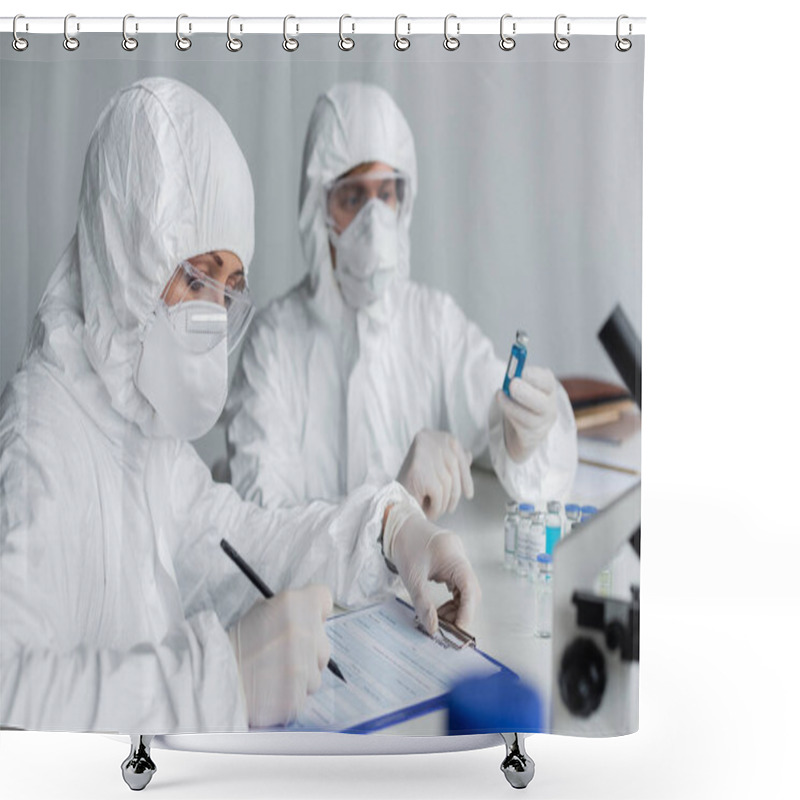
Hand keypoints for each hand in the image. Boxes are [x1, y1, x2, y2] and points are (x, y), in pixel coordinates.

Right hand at [227, 585, 331, 727]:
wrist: (214, 682)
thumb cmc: (237, 646)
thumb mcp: (260, 612)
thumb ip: (291, 610)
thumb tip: (311, 613)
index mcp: (294, 604)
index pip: (325, 598)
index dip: (316, 611)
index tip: (308, 621)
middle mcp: (304, 632)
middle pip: (324, 642)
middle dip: (309, 650)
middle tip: (283, 655)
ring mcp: (303, 667)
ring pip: (316, 673)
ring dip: (301, 676)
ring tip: (273, 674)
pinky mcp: (297, 696)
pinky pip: (303, 696)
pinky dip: (290, 695)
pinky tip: (271, 690)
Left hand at [382, 503, 480, 634]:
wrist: (400, 525)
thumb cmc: (405, 546)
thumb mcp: (412, 577)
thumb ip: (423, 604)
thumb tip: (433, 628)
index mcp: (454, 557)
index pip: (469, 588)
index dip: (467, 612)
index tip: (458, 630)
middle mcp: (461, 557)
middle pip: (471, 590)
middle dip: (462, 611)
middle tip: (446, 628)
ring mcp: (458, 558)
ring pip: (466, 589)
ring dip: (457, 607)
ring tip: (440, 618)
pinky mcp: (453, 562)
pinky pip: (459, 584)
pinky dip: (453, 598)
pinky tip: (441, 607)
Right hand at [396, 429, 473, 520]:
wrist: (388, 499)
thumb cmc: (410, 483)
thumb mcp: (432, 467)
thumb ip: (450, 460)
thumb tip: (468, 456)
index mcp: (431, 434)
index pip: (458, 454)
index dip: (465, 477)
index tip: (469, 495)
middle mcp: (428, 438)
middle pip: (455, 468)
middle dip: (455, 492)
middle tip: (450, 508)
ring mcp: (424, 454)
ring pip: (448, 482)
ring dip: (444, 501)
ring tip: (436, 509)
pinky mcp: (420, 471)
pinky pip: (440, 493)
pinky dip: (436, 505)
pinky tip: (429, 510)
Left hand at [496, 365, 557, 462]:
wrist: (526, 429)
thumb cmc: (522, 400)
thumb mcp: (523, 385)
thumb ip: (518, 378)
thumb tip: (510, 373)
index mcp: (548, 389)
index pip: (547, 382)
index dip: (536, 377)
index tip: (522, 371)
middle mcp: (549, 407)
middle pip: (542, 403)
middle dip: (526, 393)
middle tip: (512, 384)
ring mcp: (542, 424)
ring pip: (528, 418)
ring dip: (511, 405)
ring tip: (499, 394)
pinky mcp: (530, 437)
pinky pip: (520, 428)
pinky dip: (509, 414)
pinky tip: (500, 402)